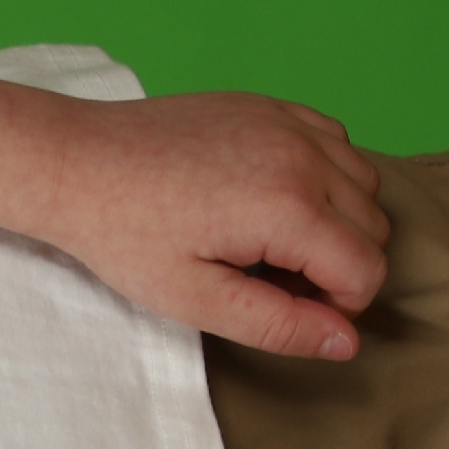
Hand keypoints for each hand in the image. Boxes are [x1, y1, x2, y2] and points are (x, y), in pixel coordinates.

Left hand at [30, 93, 391, 359]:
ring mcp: (287, 123)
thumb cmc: (123, 234)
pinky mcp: (269, 105)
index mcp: (288, 208)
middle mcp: (302, 156)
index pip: (367, 269)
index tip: (282, 303)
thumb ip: (277, 324)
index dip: (337, 304)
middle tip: (265, 276)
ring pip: (364, 183)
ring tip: (267, 239)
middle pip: (373, 227)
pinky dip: (323, 174)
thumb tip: (345, 342)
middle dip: (336, 265)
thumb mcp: (194, 299)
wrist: (74, 163)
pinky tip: (270, 195)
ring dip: (336, 219)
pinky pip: (335, 141)